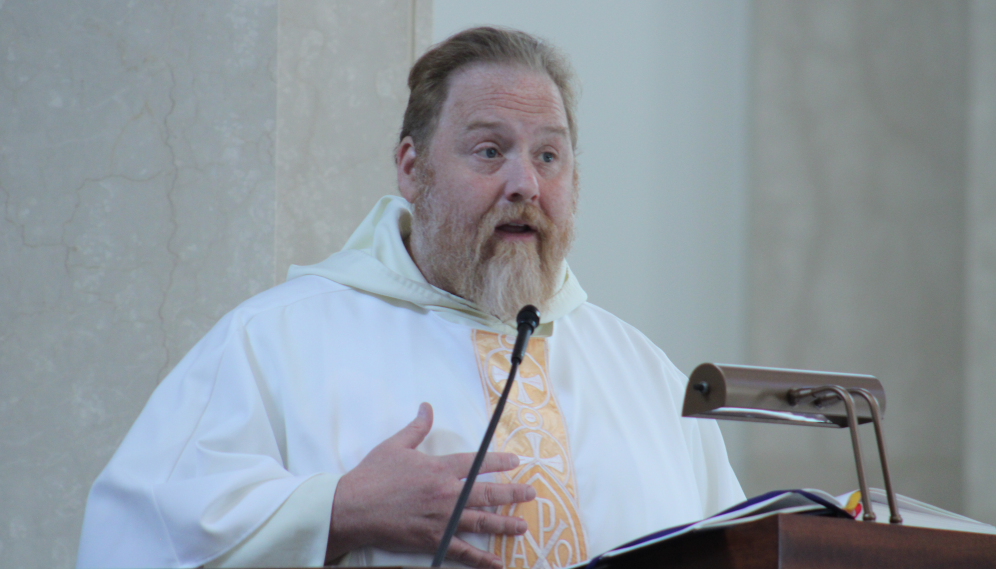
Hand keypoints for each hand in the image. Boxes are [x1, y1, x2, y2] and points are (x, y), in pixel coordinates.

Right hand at [325, 403, 534, 567]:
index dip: (500, 462)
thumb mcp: (396, 445)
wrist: (353, 508)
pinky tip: (497, 562)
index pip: (478, 463)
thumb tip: (427, 407)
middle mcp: (447, 493)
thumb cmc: (372, 476)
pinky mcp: (433, 540)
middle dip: (513, 493)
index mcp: (440, 468)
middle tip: (530, 493)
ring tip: (522, 525)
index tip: (516, 462)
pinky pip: (463, 550)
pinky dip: (481, 558)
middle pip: (488, 493)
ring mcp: (442, 519)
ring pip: (482, 521)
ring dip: (505, 523)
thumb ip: (417, 427)